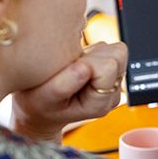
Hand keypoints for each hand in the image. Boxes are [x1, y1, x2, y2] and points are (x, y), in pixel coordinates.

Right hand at [11, 42, 127, 141]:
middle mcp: (112, 93)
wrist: (39, 109)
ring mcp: (113, 81)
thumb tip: (85, 67)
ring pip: (115, 49)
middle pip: (118, 55)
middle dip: (92, 56)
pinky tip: (77, 64)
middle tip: (70, 68)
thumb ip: (63, 86)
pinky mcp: (109, 70)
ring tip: (72, 67)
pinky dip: (91, 52)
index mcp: (100, 104)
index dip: (88, 62)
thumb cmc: (39, 105)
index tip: (69, 70)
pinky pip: (107, 48)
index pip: (109, 67)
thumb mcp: (43, 98)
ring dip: (92, 53)